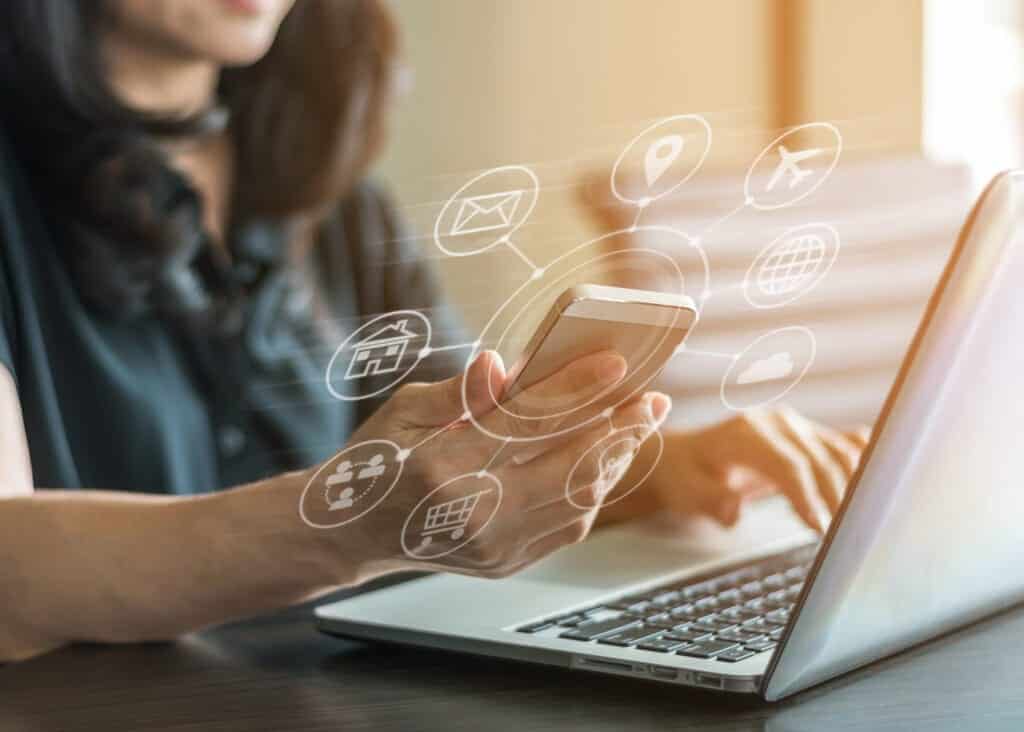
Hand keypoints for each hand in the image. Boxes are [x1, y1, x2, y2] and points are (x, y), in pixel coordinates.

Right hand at [309, 350, 670, 582]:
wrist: (349, 532)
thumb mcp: (404, 410)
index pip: (523, 424)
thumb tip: (503, 365)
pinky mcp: (503, 564)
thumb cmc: (376, 460)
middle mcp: (471, 515)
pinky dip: (592, 489)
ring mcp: (491, 548)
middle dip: (618, 431)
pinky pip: (567, 526)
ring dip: (613, 460)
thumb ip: (461, 392)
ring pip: (576, 502)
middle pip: (566, 468)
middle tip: (652, 401)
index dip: (574, 391)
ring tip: (636, 425)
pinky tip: (603, 461)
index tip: (616, 364)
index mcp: (439, 467)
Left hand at [645, 407, 869, 531]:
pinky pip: (843, 444)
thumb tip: (734, 511)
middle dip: (837, 499)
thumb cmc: (686, 475)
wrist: (686, 455)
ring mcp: (796, 426)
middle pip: (820, 460)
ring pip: (839, 452)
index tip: (822, 528)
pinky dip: (864, 461)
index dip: (809, 496)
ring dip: (855, 486)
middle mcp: (777, 423)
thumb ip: (711, 501)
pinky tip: (882, 478)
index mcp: (746, 433)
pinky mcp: (809, 434)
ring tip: (863, 523)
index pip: (788, 465)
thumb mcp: (686, 491)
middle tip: (849, 538)